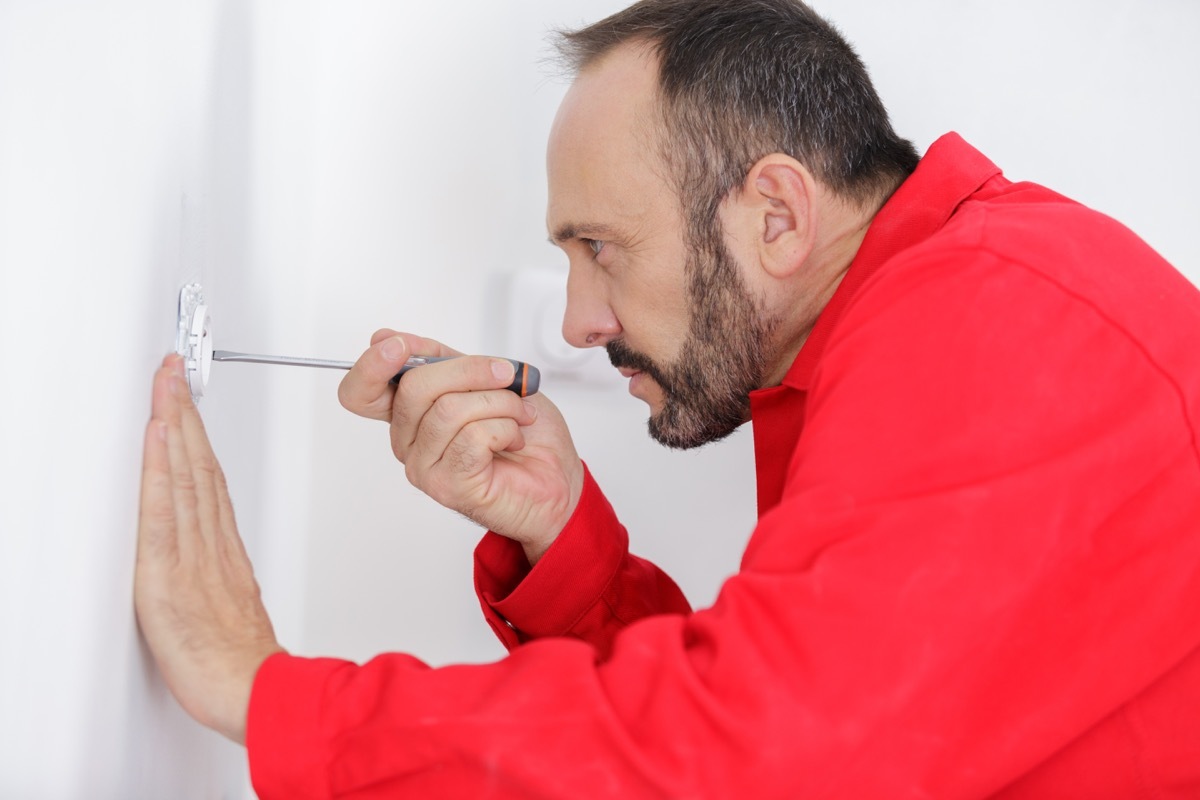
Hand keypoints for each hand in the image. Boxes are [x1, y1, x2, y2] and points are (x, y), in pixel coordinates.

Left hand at [134, 354, 284, 743]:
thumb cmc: (242, 660)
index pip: (208, 475)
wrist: (250, 691)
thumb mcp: (238, 607)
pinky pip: (164, 508)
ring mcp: (190, 553)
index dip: (198, 432)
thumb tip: (220, 556)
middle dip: (184, 410)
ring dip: (173, 423)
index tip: (189, 396)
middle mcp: (208, 542)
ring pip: (183, 474)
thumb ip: (228, 573)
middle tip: (175, 368)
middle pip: (197, 463)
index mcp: (222, 549)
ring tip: (166, 384)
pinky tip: (159, 435)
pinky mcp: (167, 572)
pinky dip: (162, 467)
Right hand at [338, 329, 584, 562]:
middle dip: (470, 370)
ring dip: (499, 402)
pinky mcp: (448, 485)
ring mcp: (424, 466)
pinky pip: (472, 437)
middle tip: (507, 376)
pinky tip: (513, 439)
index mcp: (411, 412)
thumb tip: (396, 338)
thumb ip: (445, 360)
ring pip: (448, 409)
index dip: (371, 365)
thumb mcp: (487, 378)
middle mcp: (410, 441)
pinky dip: (505, 428)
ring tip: (519, 414)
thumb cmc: (527, 434)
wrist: (559, 480)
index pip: (360, 392)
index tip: (398, 345)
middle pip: (413, 386)